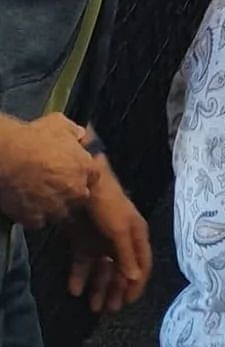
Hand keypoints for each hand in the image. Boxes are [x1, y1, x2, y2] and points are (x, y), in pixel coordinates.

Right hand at [0, 113, 98, 228]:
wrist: (4, 156)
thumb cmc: (32, 137)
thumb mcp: (59, 124)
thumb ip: (75, 132)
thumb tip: (80, 135)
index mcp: (86, 169)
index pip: (93, 177)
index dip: (82, 175)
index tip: (71, 173)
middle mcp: (76, 191)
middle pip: (79, 198)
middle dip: (70, 193)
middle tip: (55, 186)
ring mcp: (56, 208)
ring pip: (61, 214)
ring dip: (54, 208)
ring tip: (40, 198)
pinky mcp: (35, 219)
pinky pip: (39, 222)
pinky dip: (35, 216)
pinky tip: (27, 205)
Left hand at [68, 159, 150, 312]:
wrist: (83, 185)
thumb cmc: (108, 205)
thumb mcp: (120, 230)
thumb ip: (127, 255)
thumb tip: (134, 279)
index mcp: (137, 235)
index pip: (142, 264)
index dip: (137, 284)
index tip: (129, 302)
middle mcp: (121, 240)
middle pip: (121, 270)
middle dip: (116, 290)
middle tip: (110, 310)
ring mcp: (102, 241)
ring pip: (102, 269)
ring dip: (99, 287)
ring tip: (93, 306)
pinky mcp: (84, 241)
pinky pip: (84, 263)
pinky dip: (80, 276)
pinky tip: (75, 289)